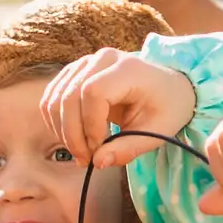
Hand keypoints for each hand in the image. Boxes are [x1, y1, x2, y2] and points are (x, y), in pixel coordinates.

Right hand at [41, 48, 196, 170]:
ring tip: (82, 152)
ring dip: (62, 131)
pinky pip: (52, 97)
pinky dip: (57, 122)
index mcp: (128, 68)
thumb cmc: (167, 107)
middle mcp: (103, 59)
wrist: (169, 87)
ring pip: (55, 97)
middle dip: (73, 134)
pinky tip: (74, 138)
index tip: (100, 148)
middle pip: (69, 96)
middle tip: (87, 159)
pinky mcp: (75, 72)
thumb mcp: (158, 132)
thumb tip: (98, 162)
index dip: (91, 124)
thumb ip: (129, 148)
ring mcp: (85, 63)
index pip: (93, 92)